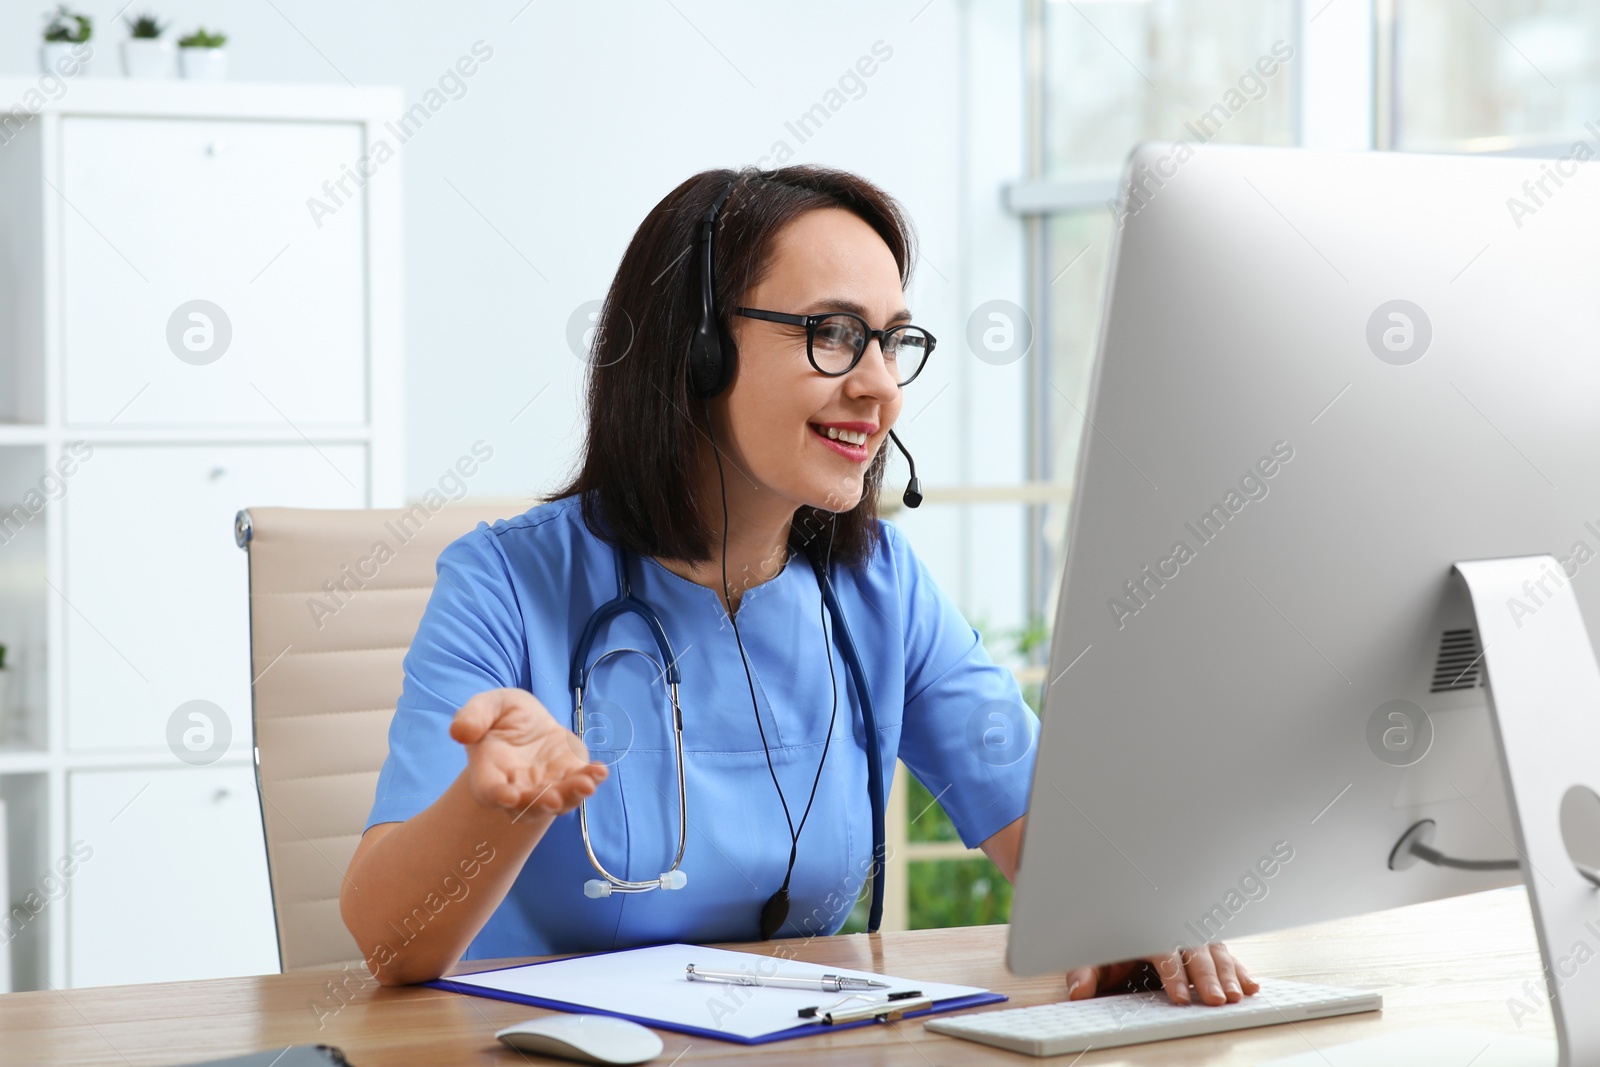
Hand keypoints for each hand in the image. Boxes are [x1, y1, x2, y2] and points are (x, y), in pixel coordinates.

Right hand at [450, 688, 607, 816]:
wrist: (528, 722)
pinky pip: (580, 783)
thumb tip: (460, 732)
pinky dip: (591, 779)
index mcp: (490, 771)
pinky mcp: (569, 776)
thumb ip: (473, 716)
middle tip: (552, 800)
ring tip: (586, 785)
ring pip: (557, 800)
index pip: (490, 790)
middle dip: (540, 803)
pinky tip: (600, 771)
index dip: (498, 795)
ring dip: (572, 795)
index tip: (510, 797)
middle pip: (527, 805)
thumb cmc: (501, 716)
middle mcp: (517, 786)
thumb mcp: (487, 706)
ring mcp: (545, 785)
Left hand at [1065, 943, 1257, 1005]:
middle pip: (1194, 952)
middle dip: (1207, 977)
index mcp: (1146, 930)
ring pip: (1214, 951)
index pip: (1162, 953)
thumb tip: (1079, 991)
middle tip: (1218, 1000)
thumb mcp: (1093, 952)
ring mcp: (1192, 935)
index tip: (1179, 997)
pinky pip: (1226, 953)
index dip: (1172, 976)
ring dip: (1228, 974)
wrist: (1121, 910)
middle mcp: (1173, 929)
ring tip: (1238, 996)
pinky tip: (1251, 986)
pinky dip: (1240, 969)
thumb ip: (1086, 971)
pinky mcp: (1206, 943)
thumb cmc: (1110, 936)